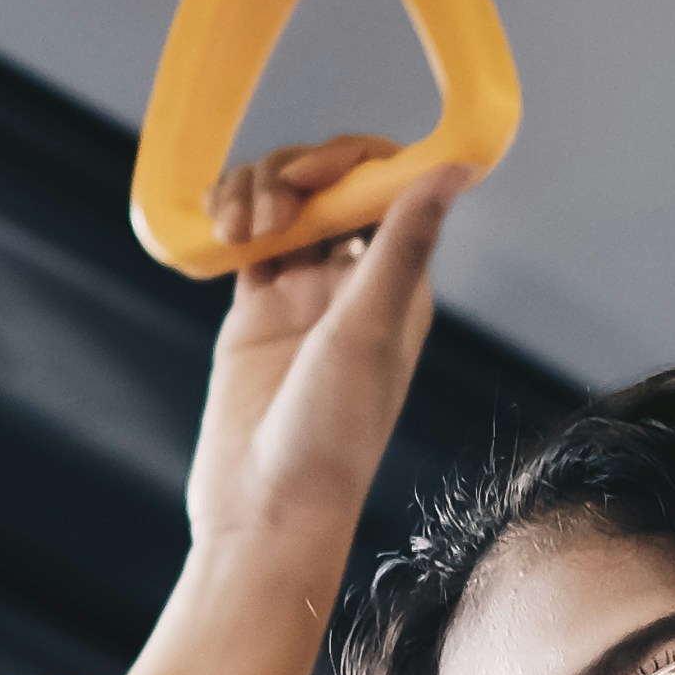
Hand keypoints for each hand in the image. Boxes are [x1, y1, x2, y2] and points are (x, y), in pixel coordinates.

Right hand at [127, 138, 475, 674]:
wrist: (266, 511)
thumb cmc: (330, 437)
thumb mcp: (367, 332)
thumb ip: (404, 245)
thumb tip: (458, 168)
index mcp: (401, 285)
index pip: (386, 186)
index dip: (347, 162)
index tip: (308, 177)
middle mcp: (355, 285)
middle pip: (327, 186)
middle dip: (291, 176)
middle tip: (268, 211)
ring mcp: (301, 296)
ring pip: (281, 204)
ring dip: (253, 192)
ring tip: (237, 228)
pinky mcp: (254, 311)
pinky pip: (244, 239)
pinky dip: (228, 217)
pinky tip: (216, 228)